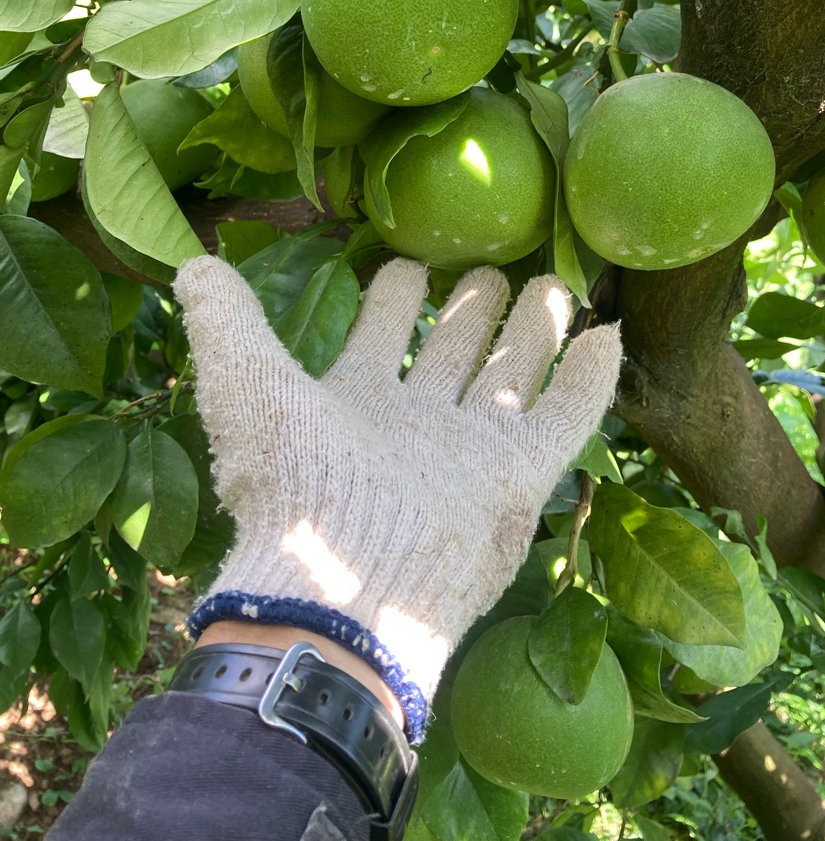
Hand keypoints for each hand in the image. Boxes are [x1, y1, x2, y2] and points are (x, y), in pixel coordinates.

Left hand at [174, 255, 621, 736]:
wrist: (345, 584)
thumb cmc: (292, 480)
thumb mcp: (245, 385)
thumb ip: (225, 322)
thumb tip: (195, 264)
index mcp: (356, 404)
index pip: (383, 334)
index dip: (393, 296)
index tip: (407, 261)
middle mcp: (417, 425)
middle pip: (455, 352)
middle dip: (472, 310)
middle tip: (492, 266)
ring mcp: (471, 452)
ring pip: (511, 376)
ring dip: (532, 332)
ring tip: (553, 287)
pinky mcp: (519, 477)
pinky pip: (565, 417)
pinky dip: (588, 380)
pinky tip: (608, 338)